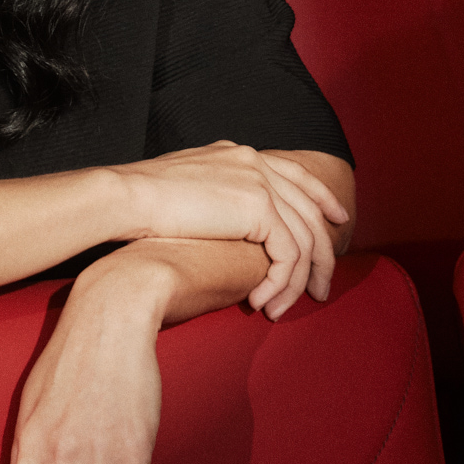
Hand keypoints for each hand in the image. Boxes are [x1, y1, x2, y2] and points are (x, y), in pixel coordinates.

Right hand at [119, 141, 349, 318]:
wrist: (127, 198)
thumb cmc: (141, 203)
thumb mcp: (187, 189)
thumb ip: (215, 198)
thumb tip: (224, 222)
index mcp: (237, 154)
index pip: (294, 172)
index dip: (321, 197)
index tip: (337, 219)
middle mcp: (253, 161)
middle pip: (310, 207)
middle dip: (323, 251)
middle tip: (321, 288)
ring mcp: (258, 181)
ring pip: (304, 237)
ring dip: (298, 281)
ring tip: (284, 310)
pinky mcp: (258, 207)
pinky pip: (288, 254)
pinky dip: (281, 284)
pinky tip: (262, 302)